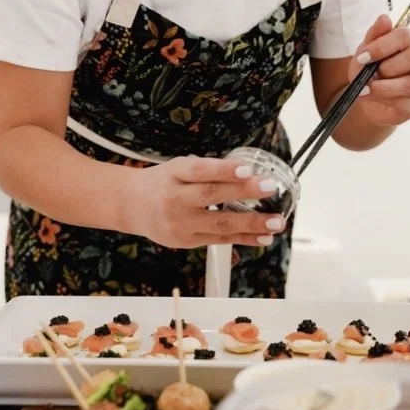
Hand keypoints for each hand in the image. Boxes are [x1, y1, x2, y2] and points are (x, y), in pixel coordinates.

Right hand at [122, 155, 285, 248]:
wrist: (131, 205)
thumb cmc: (163, 182)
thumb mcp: (178, 168)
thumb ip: (207, 171)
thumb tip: (249, 174)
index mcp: (174, 173)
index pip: (200, 170)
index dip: (224, 169)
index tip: (249, 168)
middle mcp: (175, 199)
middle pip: (212, 196)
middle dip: (245, 192)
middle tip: (271, 187)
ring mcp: (180, 224)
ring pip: (219, 224)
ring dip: (252, 223)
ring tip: (277, 222)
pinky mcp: (186, 242)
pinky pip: (219, 240)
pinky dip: (244, 239)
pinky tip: (264, 237)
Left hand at [348, 14, 409, 126]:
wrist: (366, 97)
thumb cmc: (369, 70)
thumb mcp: (366, 51)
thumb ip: (374, 35)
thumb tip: (385, 18)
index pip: (405, 35)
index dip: (382, 45)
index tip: (363, 56)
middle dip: (386, 67)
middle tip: (369, 74)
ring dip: (384, 87)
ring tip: (367, 88)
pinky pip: (406, 102)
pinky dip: (385, 99)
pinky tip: (373, 97)